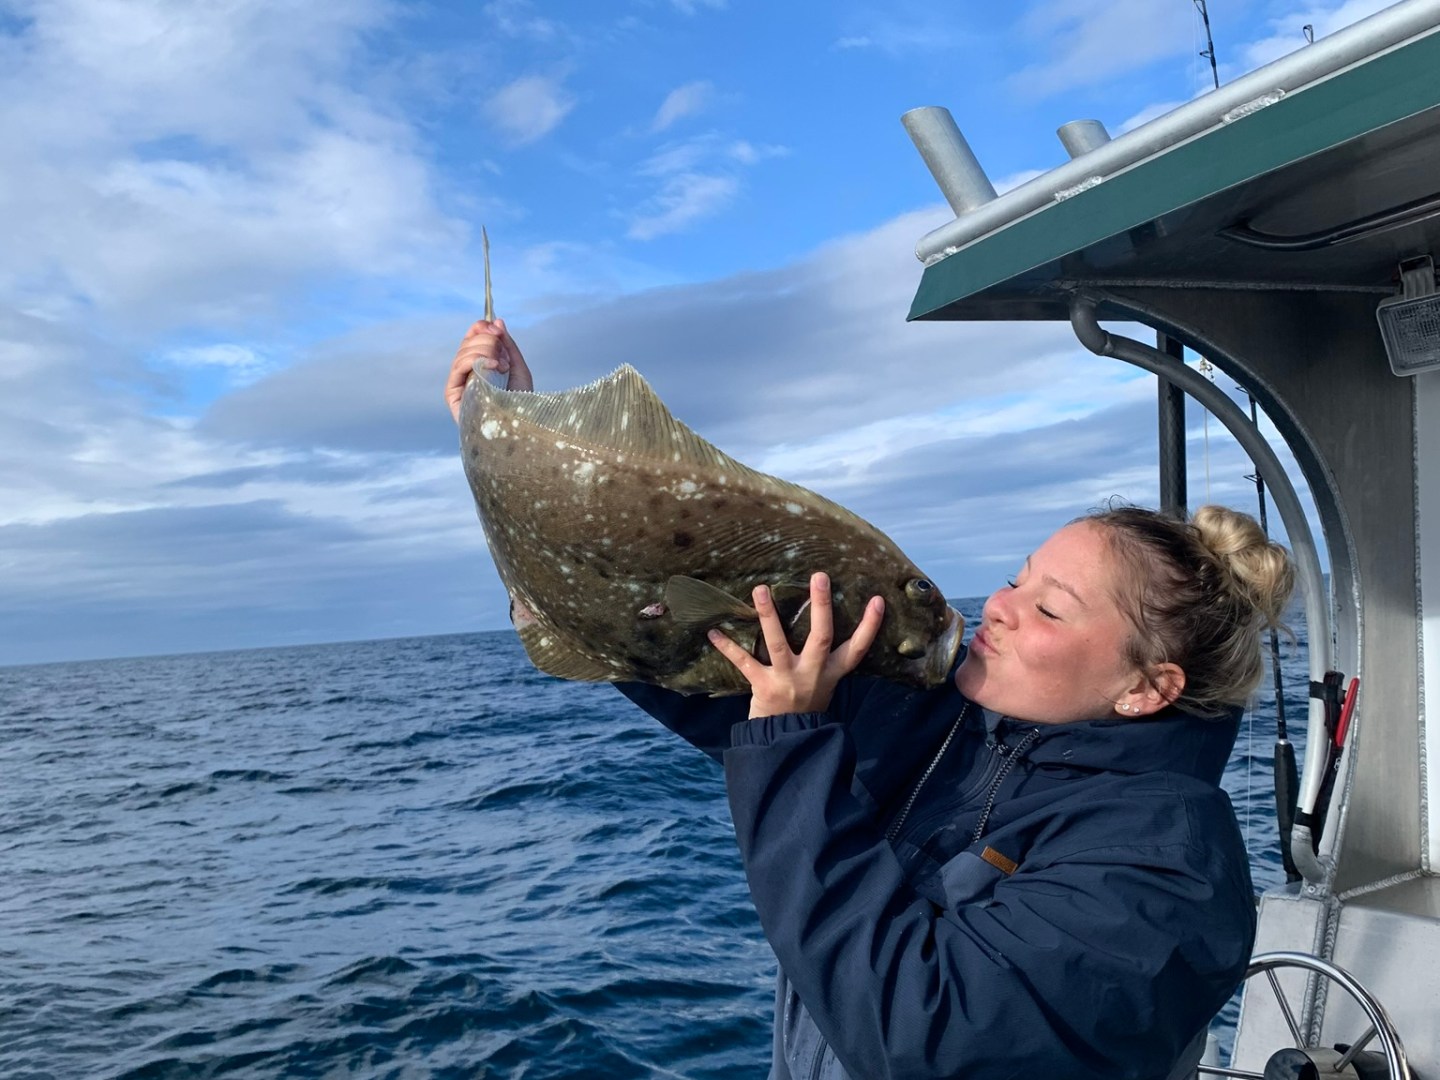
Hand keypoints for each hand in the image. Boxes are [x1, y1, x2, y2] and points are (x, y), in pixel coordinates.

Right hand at [444, 317, 533, 422]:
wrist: (522, 426)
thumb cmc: (522, 403)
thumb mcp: (517, 367)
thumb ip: (506, 345)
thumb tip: (496, 321)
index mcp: (479, 368)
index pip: (471, 340)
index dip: (480, 329)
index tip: (496, 328)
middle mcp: (466, 376)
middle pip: (467, 343)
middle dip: (488, 341)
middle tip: (504, 354)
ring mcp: (458, 385)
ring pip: (463, 353)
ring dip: (486, 351)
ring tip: (502, 366)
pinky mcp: (453, 395)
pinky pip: (458, 367)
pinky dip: (476, 360)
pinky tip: (494, 367)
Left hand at [708, 572, 884, 718]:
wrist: (788, 742)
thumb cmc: (806, 708)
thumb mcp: (825, 687)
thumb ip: (827, 662)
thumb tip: (822, 621)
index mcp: (831, 674)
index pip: (857, 648)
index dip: (870, 626)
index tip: (877, 600)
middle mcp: (812, 674)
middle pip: (820, 636)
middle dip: (821, 606)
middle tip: (819, 576)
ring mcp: (787, 679)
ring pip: (778, 643)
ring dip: (768, 615)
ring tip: (760, 589)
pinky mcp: (763, 686)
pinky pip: (743, 662)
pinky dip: (728, 647)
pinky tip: (713, 632)